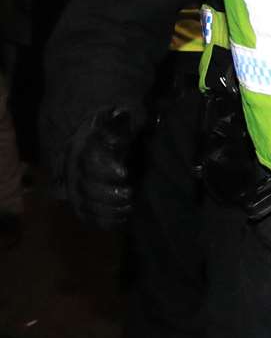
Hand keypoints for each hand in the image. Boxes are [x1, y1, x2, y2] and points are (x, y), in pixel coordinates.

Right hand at [62, 108, 137, 228]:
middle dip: (108, 194)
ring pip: (83, 205)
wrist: (94, 140)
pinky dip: (104, 221)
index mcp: (82, 148)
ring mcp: (74, 187)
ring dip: (107, 210)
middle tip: (129, 194)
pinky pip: (87, 217)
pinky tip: (122, 219)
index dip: (105, 169)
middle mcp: (73, 169)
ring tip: (129, 207)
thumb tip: (122, 115)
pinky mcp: (80, 201)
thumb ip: (120, 121)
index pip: (88, 161)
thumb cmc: (112, 129)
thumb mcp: (118, 120)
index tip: (124, 174)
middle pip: (84, 187)